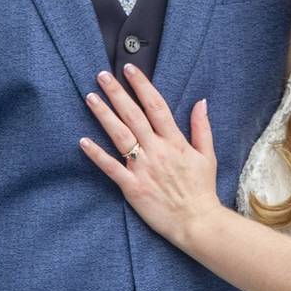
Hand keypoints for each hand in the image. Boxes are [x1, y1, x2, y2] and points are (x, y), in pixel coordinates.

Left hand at [78, 64, 222, 245]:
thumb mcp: (207, 155)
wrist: (197, 222)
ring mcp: (143, 168)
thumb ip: (201, 127)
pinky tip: (83, 141)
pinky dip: (97, 155)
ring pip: (120, 136)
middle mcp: (157, 150)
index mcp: (175, 141)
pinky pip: (111, 168)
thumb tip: (201, 102)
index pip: (156, 105)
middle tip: (101, 75)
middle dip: (117, 93)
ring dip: (104, 115)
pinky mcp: (132, 187)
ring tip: (90, 97)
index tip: (129, 69)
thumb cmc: (202, 189)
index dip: (141, 85)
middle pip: (133, 115)